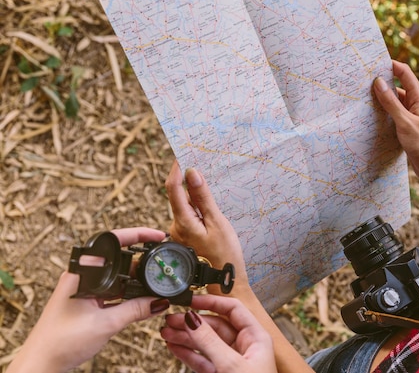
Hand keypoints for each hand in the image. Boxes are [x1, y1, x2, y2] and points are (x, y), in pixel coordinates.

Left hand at [7, 228, 167, 372]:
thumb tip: (160, 301)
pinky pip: (112, 291)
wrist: (40, 365)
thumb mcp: (106, 324)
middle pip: (118, 259)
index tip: (158, 236)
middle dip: (141, 263)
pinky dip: (127, 294)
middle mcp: (82, 275)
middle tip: (160, 269)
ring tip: (153, 288)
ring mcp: (83, 288)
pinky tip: (139, 303)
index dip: (138, 236)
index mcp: (81, 271)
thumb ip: (136, 310)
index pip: (114, 242)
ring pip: (116, 276)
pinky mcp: (86, 301)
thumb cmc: (60, 342)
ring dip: (135, 282)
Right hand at [161, 294, 277, 372]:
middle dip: (192, 321)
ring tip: (165, 331)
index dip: (211, 303)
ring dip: (185, 336)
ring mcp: (232, 362)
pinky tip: (173, 345)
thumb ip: (209, 341)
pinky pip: (202, 359)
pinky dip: (187, 353)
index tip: (190, 300)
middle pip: (215, 326)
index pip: (233, 310)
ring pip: (206, 343)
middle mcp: (245, 347)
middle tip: (170, 318)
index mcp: (256, 337)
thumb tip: (192, 318)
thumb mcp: (230, 365)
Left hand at [165, 162, 248, 293]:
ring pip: (185, 207)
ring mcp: (179, 234)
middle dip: (187, 181)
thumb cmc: (225, 255)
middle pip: (179, 197)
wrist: (226, 284)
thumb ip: (203, 197)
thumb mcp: (217, 222)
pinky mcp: (186, 238)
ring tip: (208, 188)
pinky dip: (197, 208)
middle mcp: (175, 227)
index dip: (176, 169)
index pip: (172, 188)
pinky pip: (189, 216)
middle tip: (200, 164)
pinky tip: (209, 210)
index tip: (182, 154)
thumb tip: (192, 172)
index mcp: (182, 222)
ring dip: (194, 195)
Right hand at [373, 60, 418, 187]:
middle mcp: (415, 104)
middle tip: (361, 80)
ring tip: (361, 98)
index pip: (405, 73)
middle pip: (397, 86)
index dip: (391, 65)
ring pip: (393, 102)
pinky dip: (382, 114)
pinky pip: (392, 115)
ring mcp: (411, 116)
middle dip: (381, 82)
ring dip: (380, 100)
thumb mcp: (405, 123)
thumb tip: (378, 82)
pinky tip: (370, 117)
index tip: (373, 62)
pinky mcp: (406, 128)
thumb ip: (391, 103)